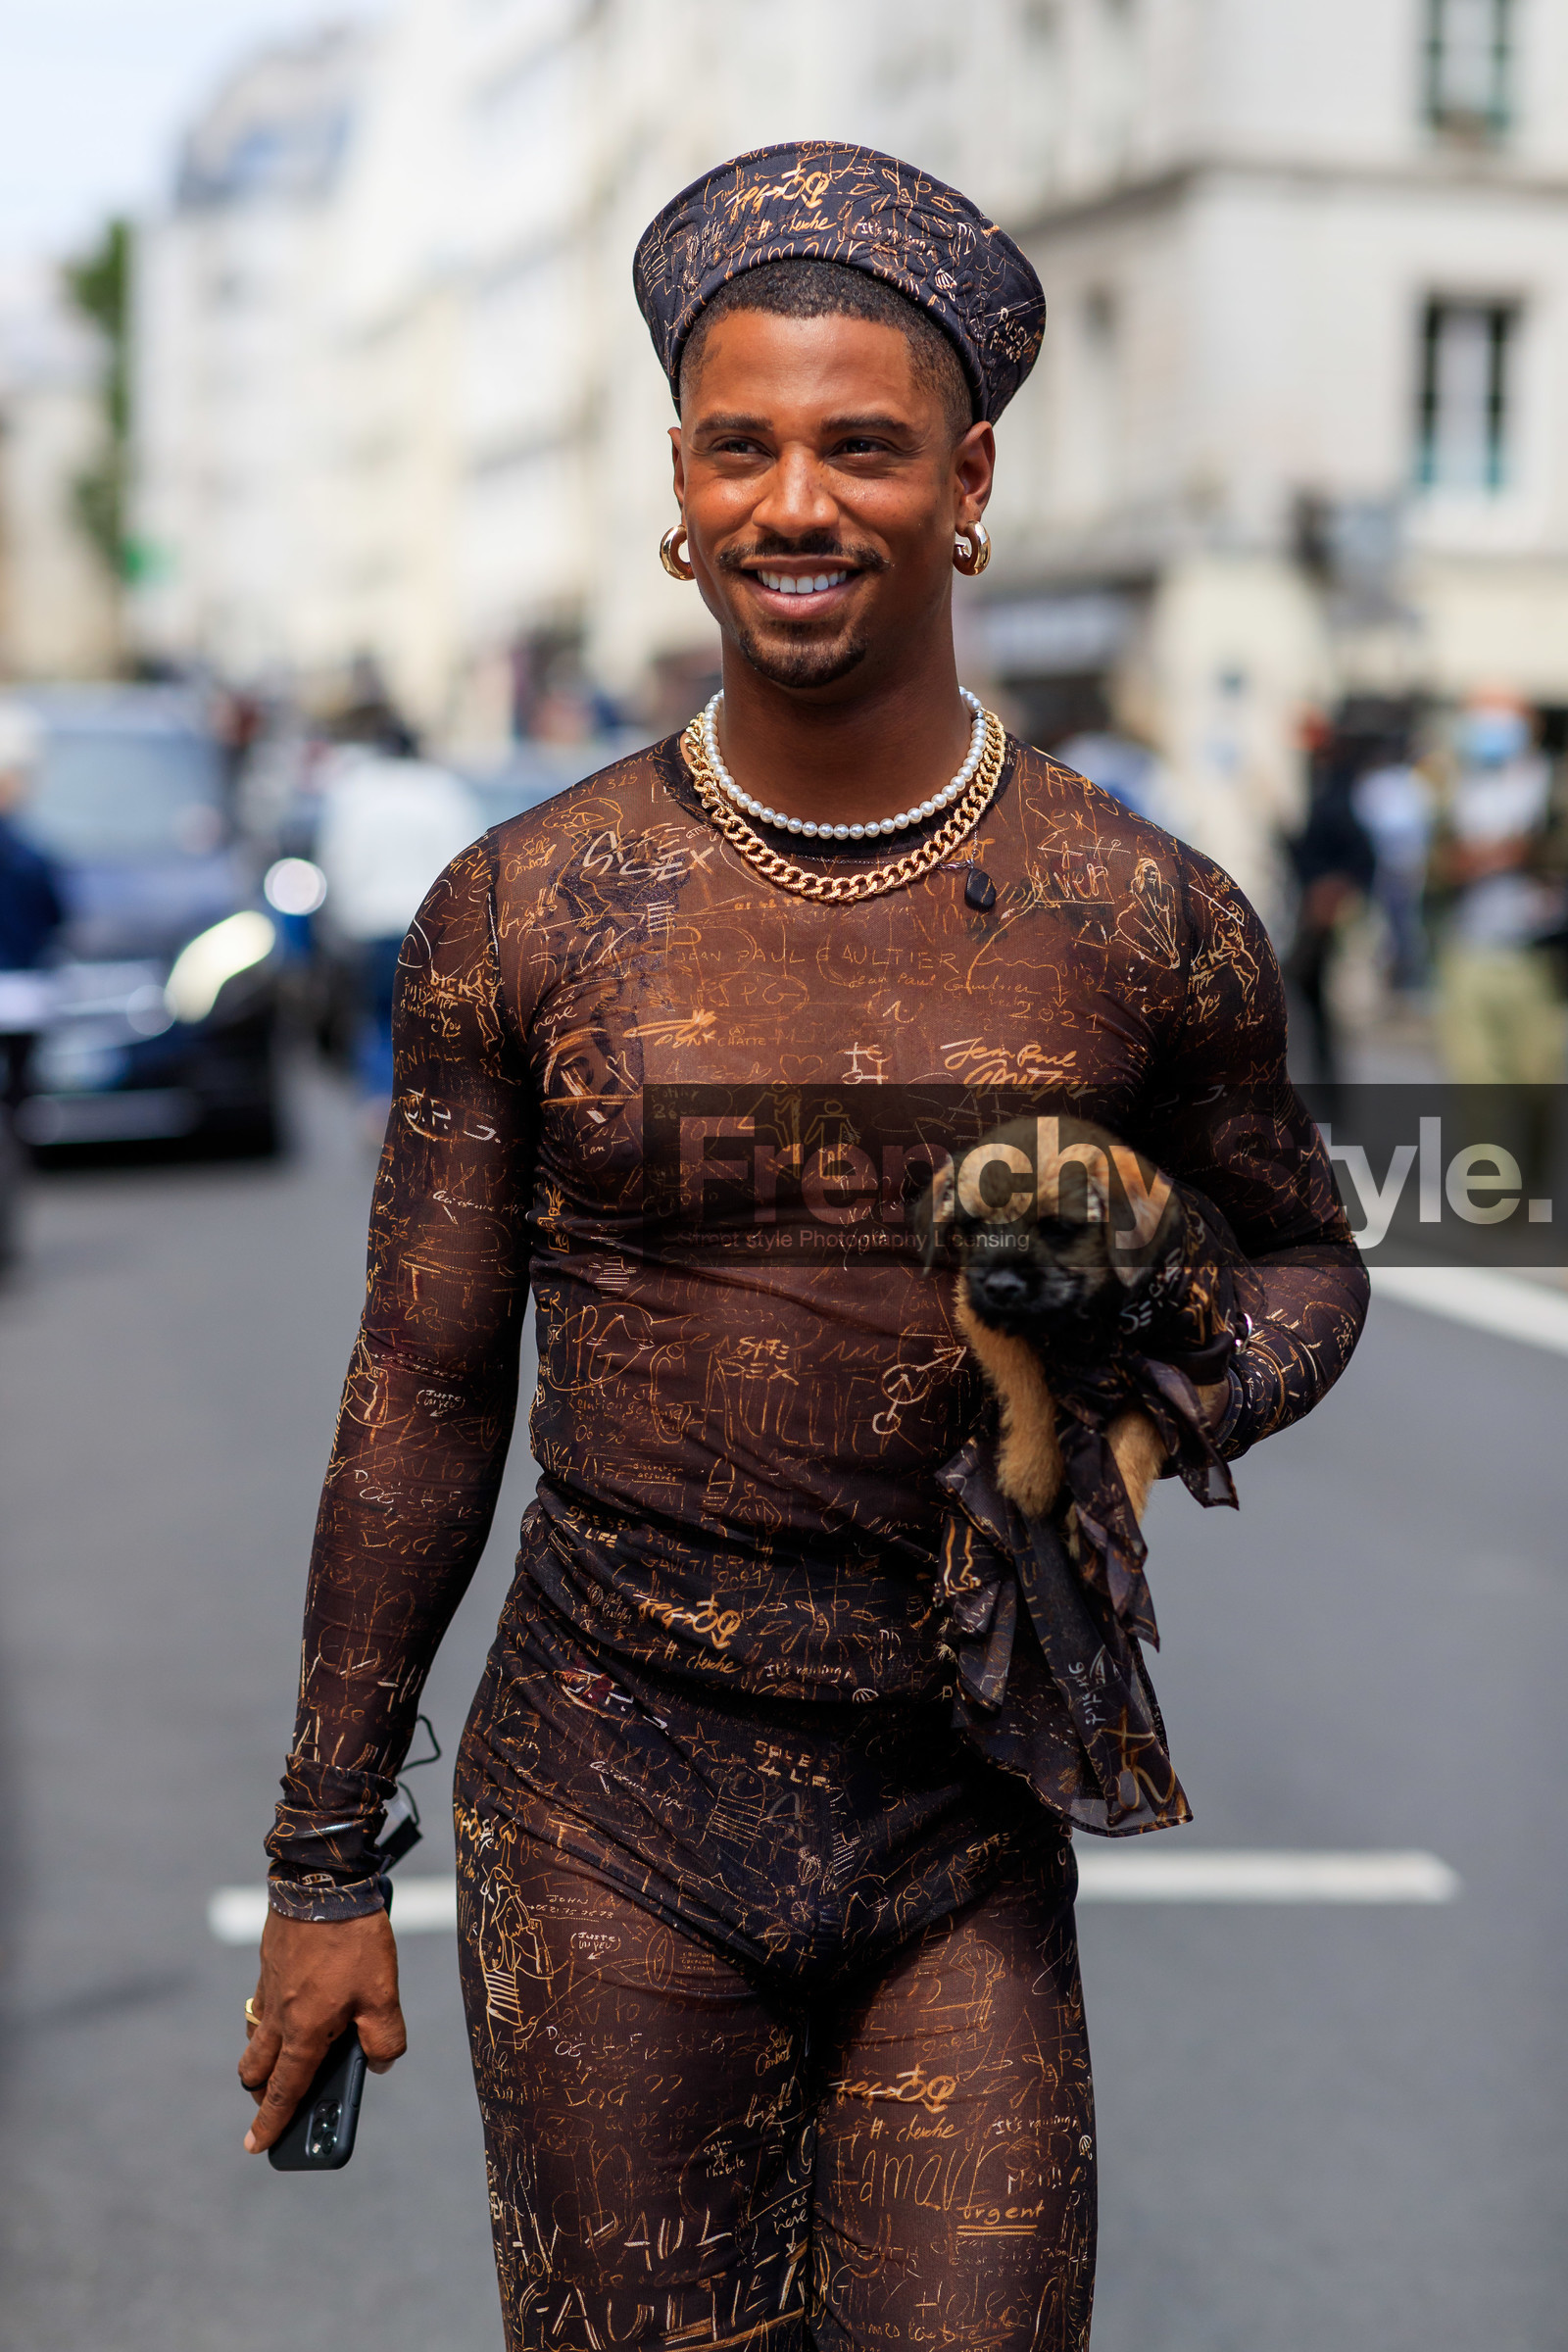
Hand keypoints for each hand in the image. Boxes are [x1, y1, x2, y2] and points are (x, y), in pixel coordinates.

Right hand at [238, 1905, 405, 2152]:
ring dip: (261, 2056)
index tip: (255, 2146)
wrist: (322, 1882)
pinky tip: (293, 2005)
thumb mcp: (383, 1993)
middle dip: (261, 2093)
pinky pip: (261, 2005)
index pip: (284, 2091)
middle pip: (257, 2070)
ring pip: (254, 2036)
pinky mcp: (269, 1964)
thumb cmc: (354, 1940)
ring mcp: (269, 1988)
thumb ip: (384, 2038)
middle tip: (271, 2103)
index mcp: (305, 2031)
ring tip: (284, 2057)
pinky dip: (268, 2019)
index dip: (271, 2122)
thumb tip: (379, 2064)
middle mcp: (279, 2016)